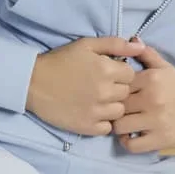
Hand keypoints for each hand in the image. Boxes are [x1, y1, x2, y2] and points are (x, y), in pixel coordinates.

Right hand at [26, 36, 144, 136]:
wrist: (34, 82)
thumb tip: (140, 47)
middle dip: (118, 89)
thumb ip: (116, 45)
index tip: (110, 72)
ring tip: (97, 99)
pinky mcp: (86, 127)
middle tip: (102, 85)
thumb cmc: (61, 60)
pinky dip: (102, 121)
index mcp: (106, 70)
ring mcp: (96, 112)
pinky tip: (92, 112)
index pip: (131, 75)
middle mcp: (104, 92)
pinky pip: (107, 128)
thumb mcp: (87, 45)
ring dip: (112, 106)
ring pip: (119, 112)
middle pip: (127, 94)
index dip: (121, 73)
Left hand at [113, 45, 174, 152]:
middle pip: (116, 105)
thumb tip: (132, 39)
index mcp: (151, 79)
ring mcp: (155, 120)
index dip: (112, 90)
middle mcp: (151, 98)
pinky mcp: (159, 139)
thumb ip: (147, 54)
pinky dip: (127, 142)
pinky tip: (131, 136)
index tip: (114, 94)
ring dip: (118, 127)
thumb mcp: (165, 68)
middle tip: (116, 110)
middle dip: (114, 108)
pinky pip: (131, 144)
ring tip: (123, 124)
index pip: (118, 84)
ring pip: (120, 126)